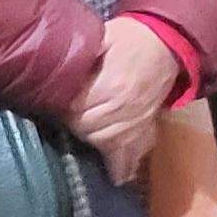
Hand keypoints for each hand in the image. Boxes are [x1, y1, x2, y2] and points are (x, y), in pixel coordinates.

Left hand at [63, 17, 178, 186]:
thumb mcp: (99, 38)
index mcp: (110, 86)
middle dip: (75, 126)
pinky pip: (135, 152)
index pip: (77, 111)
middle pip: (90, 130)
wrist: (164, 43)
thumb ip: (78, 57)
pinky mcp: (147, 127)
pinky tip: (117, 177)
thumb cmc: (127, 39)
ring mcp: (138, 121)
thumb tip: (52, 69)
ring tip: (84, 139)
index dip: (63, 109)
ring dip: (94, 143)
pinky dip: (123, 165)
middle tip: (66, 118)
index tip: (55, 104)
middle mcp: (124, 109)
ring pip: (109, 144)